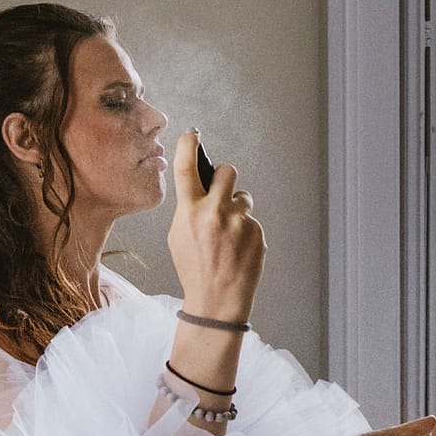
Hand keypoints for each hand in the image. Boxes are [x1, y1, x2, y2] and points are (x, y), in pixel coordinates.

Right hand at [165, 128, 263, 322]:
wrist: (217, 300)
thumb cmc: (194, 269)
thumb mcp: (178, 237)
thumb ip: (189, 210)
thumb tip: (200, 189)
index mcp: (190, 212)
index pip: (185, 169)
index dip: (188, 146)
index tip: (192, 135)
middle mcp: (215, 212)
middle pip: (226, 172)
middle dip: (224, 178)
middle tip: (220, 190)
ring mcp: (239, 222)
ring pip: (242, 198)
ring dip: (237, 209)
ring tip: (229, 234)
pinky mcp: (258, 233)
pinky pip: (252, 220)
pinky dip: (246, 231)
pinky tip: (238, 249)